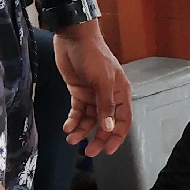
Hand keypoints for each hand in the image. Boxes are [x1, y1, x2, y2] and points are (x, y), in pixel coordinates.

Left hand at [54, 20, 131, 156]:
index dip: (116, 137)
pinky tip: (67, 127)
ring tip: (71, 140)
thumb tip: (108, 127)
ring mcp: (93, 95)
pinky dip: (72, 120)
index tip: (107, 151)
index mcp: (120, 93)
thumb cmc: (92, 55)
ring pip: (90, 120)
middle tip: (87, 152)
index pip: (123, 121)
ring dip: (81, 130)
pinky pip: (77, 112)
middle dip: (97, 138)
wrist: (73, 38)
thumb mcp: (101, 81)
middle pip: (105, 124)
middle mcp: (108, 97)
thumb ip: (106, 105)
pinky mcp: (79, 92)